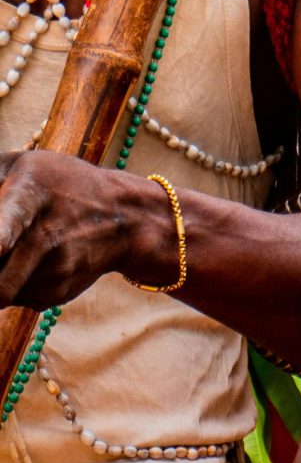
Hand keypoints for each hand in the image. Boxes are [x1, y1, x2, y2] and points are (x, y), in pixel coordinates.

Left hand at [0, 147, 165, 306]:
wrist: (126, 219)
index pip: (6, 227)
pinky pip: (16, 298)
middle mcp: (46, 239)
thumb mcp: (24, 164)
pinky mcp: (56, 294)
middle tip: (0, 257)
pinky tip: (25, 264)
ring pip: (3, 294)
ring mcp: (54, 272)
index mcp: (33, 197)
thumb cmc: (63, 184)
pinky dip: (9, 287)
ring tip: (10, 254)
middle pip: (0, 283)